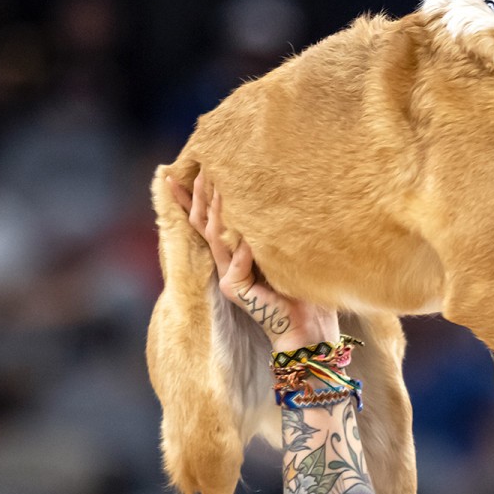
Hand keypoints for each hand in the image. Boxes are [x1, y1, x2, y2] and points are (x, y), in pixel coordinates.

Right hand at [170, 172, 339, 351]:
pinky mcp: (235, 288)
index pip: (206, 221)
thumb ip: (270, 228)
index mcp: (234, 254)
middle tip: (198, 169)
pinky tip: (251, 232)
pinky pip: (237, 259)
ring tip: (214, 184)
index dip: (192, 198)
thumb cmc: (302, 286)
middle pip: (203, 223)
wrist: (308, 324)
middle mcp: (226, 263)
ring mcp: (228, 276)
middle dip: (198, 196)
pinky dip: (245, 244)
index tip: (185, 171)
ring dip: (215, 210)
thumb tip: (273, 193)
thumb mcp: (284, 249)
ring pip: (215, 235)